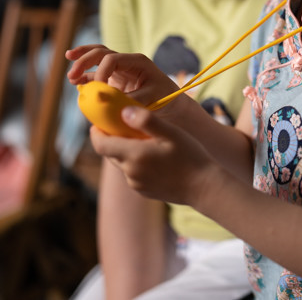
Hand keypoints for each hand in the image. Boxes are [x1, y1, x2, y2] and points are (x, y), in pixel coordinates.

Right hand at [66, 44, 177, 105]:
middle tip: (72, 74)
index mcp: (137, 61)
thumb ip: (129, 99)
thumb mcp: (151, 98)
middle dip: (84, 60)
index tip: (98, 88)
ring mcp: (120, 69)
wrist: (172, 104)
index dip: (100, 72)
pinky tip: (76, 83)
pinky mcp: (115, 79)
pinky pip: (97, 73)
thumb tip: (104, 101)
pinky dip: (86, 77)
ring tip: (71, 76)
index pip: (112, 59)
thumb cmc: (165, 98)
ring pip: (96, 58)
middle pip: (100, 52)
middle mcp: (127, 61)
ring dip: (81, 63)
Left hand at [90, 105, 217, 204]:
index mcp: (133, 155)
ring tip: (145, 141)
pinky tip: (155, 159)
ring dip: (127, 152)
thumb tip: (123, 111)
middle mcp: (130, 172)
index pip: (101, 144)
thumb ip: (146, 121)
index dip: (96, 132)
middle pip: (110, 153)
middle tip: (124, 126)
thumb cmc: (190, 156)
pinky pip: (133, 174)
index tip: (100, 122)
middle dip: (113, 139)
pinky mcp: (144, 191)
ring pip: (123, 164)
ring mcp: (136, 184)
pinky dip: (137, 164)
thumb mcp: (170, 133)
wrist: (204, 187)